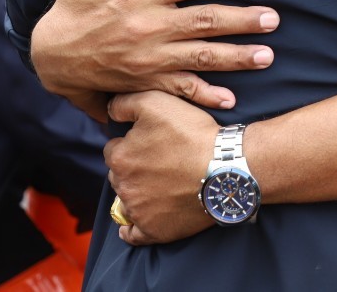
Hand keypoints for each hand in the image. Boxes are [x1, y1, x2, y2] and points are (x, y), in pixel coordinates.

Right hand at [30, 0, 279, 121]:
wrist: (51, 55)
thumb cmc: (73, 5)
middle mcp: (151, 27)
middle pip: (206, 22)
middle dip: (243, 21)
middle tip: (273, 20)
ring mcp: (150, 58)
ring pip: (201, 57)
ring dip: (236, 57)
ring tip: (267, 56)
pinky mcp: (146, 82)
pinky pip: (180, 89)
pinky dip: (205, 95)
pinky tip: (231, 98)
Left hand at [105, 91, 218, 244]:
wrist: (226, 166)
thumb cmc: (193, 133)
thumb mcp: (156, 102)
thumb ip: (125, 103)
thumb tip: (110, 110)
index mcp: (119, 157)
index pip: (114, 149)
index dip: (131, 143)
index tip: (151, 142)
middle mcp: (123, 186)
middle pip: (119, 175)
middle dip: (133, 168)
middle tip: (160, 161)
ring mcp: (138, 211)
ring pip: (126, 200)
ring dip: (136, 192)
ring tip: (161, 184)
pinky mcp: (154, 230)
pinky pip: (133, 234)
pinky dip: (132, 229)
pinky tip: (138, 220)